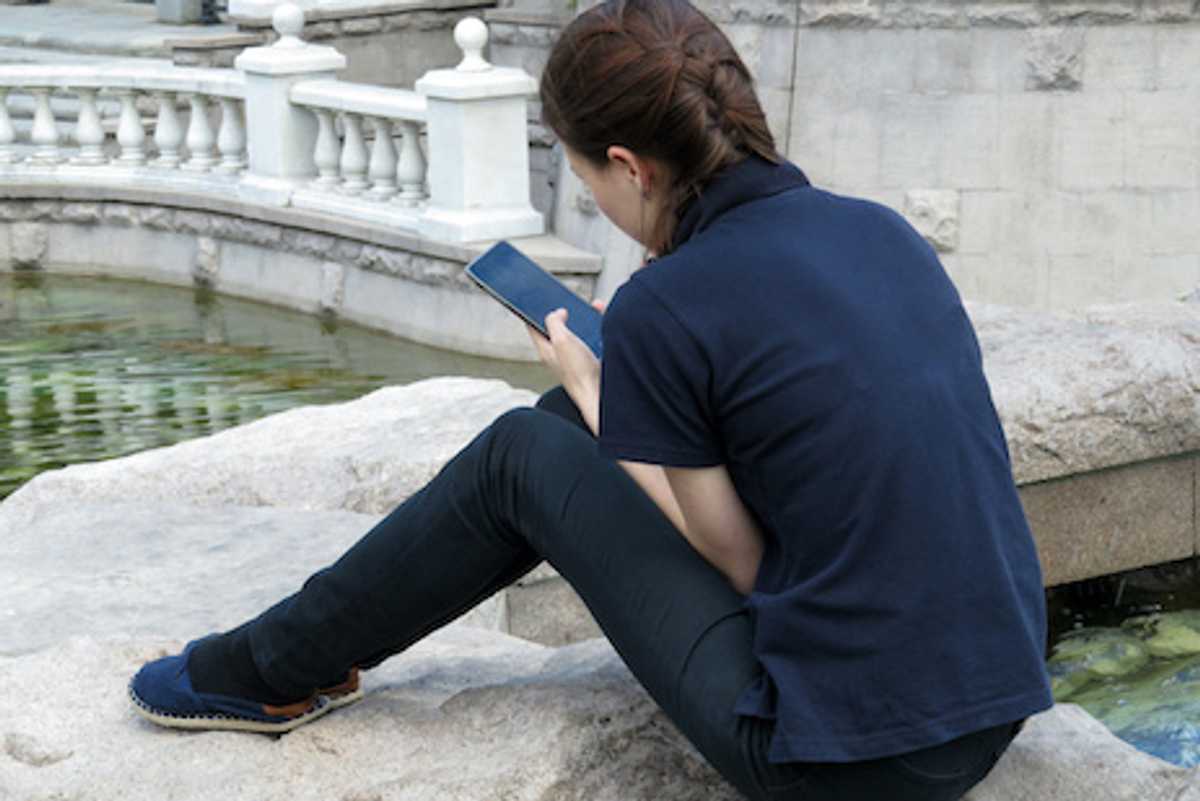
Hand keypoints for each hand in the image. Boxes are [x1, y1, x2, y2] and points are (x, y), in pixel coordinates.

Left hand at [528, 304, 602, 434]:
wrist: (601, 394)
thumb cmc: (579, 372)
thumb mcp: (561, 340)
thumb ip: (554, 322)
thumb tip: (557, 313)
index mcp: (546, 349)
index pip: (534, 326)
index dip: (534, 311)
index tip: (538, 298)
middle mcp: (558, 354)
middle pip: (557, 327)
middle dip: (565, 312)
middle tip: (570, 302)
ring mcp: (574, 357)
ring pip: (576, 331)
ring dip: (584, 319)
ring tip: (594, 308)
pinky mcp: (590, 360)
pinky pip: (591, 339)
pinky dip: (597, 329)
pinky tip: (604, 325)